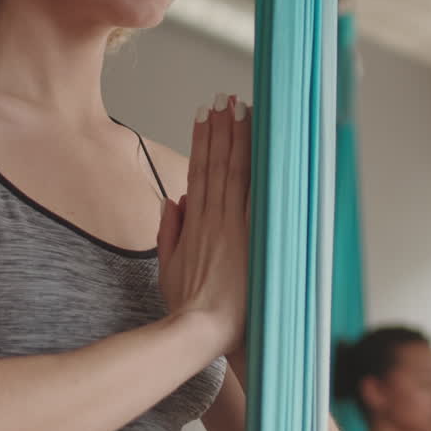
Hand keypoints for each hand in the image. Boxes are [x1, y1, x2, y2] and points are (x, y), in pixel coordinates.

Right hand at [157, 93, 251, 354]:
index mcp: (192, 223)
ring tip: (238, 108)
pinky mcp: (247, 236)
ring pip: (233, 171)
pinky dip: (255, 166)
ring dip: (236, 138)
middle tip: (223, 100)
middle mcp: (211, 218)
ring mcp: (230, 225)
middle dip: (220, 129)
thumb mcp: (169, 267)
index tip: (204, 116)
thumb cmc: (189, 308)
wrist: (201, 330)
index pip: (198, 172)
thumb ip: (170, 233)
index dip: (201, 141)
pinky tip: (261, 144)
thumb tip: (173, 202)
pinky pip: (253, 194)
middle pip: (215, 164)